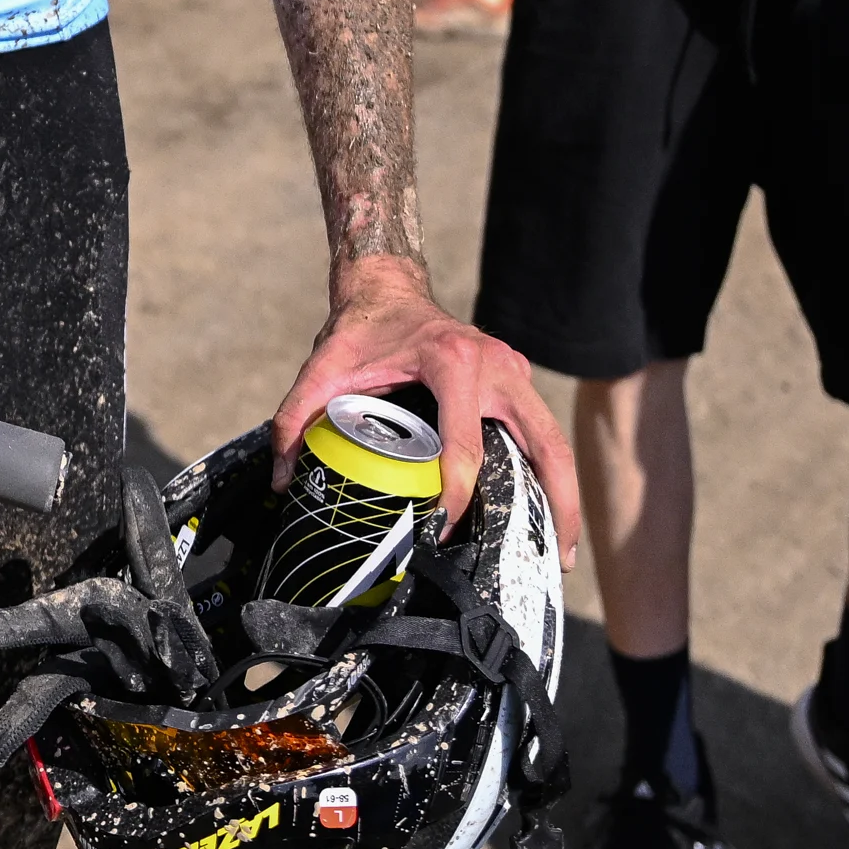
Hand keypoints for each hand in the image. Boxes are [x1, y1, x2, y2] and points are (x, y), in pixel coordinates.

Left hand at [264, 257, 578, 552]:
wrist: (388, 288)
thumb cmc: (360, 330)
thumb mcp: (324, 366)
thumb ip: (295, 416)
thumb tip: (284, 482)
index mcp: (452, 360)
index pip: (464, 441)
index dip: (458, 491)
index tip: (444, 530)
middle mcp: (496, 364)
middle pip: (543, 441)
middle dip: (554, 503)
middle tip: (554, 560)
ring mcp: (514, 371)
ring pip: (554, 439)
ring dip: (564, 495)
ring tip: (561, 554)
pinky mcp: (518, 381)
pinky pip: (543, 432)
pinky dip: (551, 475)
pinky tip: (546, 518)